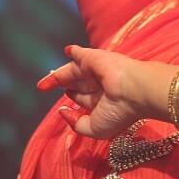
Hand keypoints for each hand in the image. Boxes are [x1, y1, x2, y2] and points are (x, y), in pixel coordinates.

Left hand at [36, 45, 163, 138]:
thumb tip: (62, 112)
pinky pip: (81, 54)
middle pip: (76, 84)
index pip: (84, 99)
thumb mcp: (94, 128)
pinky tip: (67, 50)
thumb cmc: (118, 112)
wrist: (135, 91)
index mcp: (103, 101)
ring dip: (59, 75)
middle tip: (44, 87)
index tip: (64, 103)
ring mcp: (98, 71)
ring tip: (43, 82)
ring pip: (74, 72)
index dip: (73, 98)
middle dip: (62, 85)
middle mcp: (101, 85)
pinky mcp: (95, 58)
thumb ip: (77, 124)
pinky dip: (74, 52)